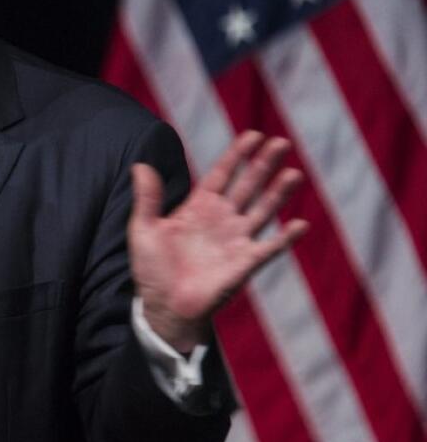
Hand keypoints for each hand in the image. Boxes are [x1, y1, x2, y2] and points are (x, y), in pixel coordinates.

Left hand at [129, 131, 308, 352]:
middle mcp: (221, 219)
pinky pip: (270, 248)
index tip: (253, 134)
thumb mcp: (143, 229)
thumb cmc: (152, 269)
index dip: (237, 154)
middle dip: (264, 164)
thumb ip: (147, 198)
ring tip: (294, 173)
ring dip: (279, 192)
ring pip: (263, 210)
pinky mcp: (245, 263)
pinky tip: (301, 224)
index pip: (221, 174)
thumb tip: (140, 164)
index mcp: (198, 207)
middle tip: (282, 142)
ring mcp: (236, 240)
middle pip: (248, 185)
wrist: (164, 307)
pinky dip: (286, 237)